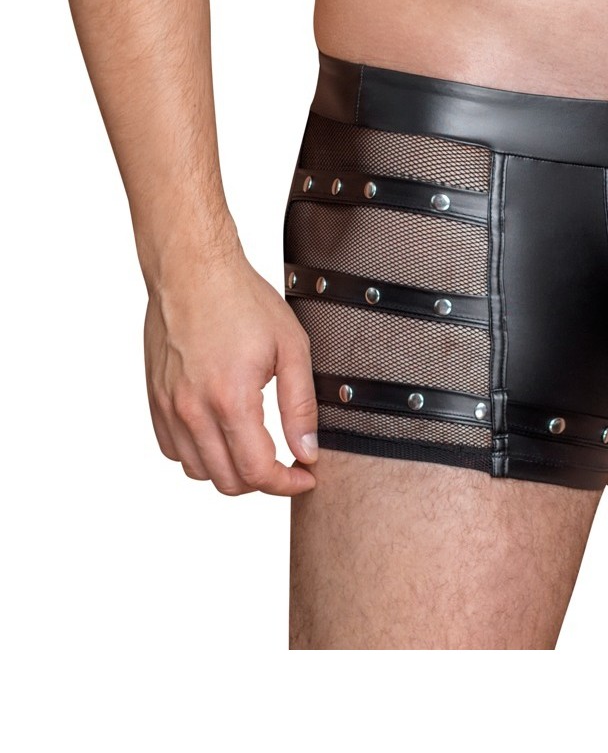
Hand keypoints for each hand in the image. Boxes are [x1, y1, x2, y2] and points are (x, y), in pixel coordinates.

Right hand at [143, 250, 317, 495]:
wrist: (192, 270)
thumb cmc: (242, 301)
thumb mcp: (291, 348)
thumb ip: (300, 406)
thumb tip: (306, 450)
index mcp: (231, 399)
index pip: (257, 471)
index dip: (286, 483)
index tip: (304, 475)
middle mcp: (192, 410)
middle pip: (227, 481)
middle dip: (262, 481)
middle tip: (285, 464)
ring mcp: (168, 407)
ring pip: (198, 471)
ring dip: (230, 471)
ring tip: (255, 450)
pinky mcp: (155, 399)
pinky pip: (173, 450)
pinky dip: (199, 455)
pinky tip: (222, 435)